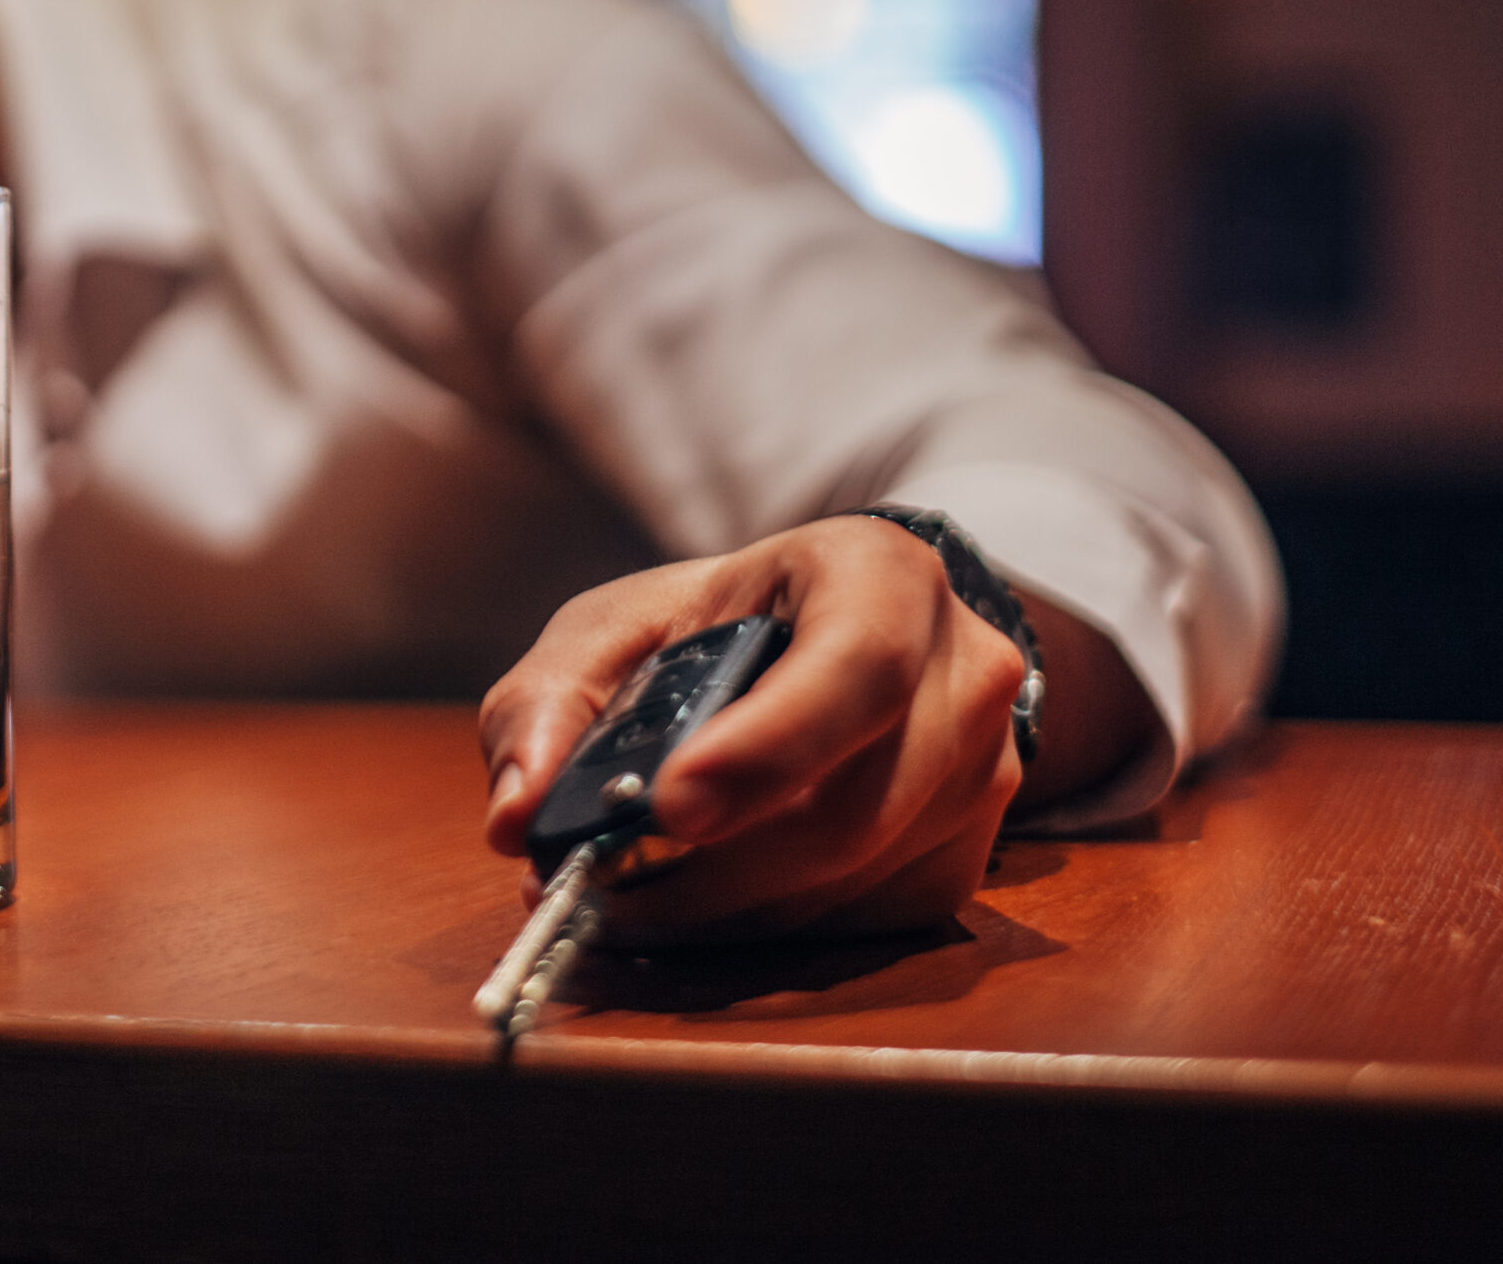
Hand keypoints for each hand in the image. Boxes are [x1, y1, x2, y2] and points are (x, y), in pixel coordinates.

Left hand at [479, 516, 1028, 943]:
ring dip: (724, 908)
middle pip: (848, 808)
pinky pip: (858, 925)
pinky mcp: (966, 860)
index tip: (672, 805)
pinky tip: (712, 893)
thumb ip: (548, 703)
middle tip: (606, 881)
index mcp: (883, 575)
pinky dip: (764, 927)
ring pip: (847, 885)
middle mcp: (965, 672)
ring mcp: (986, 774)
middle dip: (711, 865)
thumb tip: (516, 816)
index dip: (769, 746)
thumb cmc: (721, 629)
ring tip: (638, 884)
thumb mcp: (618, 630)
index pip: (856, 666)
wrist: (837, 642)